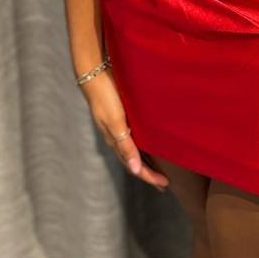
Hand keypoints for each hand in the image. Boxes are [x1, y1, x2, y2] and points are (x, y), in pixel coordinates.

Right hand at [81, 69, 169, 192]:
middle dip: (148, 172)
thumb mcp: (115, 121)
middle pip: (135, 160)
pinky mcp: (121, 113)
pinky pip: (134, 134)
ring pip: (135, 148)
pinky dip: (143, 142)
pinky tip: (150, 138)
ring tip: (159, 165)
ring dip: (146, 159)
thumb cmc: (105, 96)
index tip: (165, 184)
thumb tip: (135, 171)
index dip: (149, 177)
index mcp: (115, 141)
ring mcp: (118, 125)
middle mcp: (117, 135)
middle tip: (164, 182)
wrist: (94, 73)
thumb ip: (125, 145)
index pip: (134, 166)